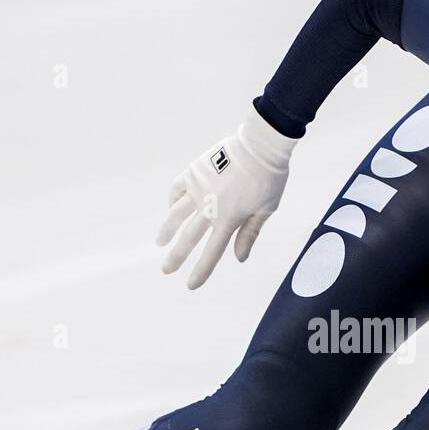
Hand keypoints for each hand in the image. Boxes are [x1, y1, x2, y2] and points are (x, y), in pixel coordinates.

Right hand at [157, 108, 298, 288]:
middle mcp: (209, 207)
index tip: (190, 285)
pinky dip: (172, 202)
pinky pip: (177, 189)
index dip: (201, 270)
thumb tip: (239, 258)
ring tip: (159, 243)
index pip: (212, 252)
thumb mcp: (266, 209)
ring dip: (167, 231)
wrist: (260, 144)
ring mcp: (198, 188)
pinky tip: (170, 210)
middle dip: (176, 257)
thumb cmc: (269, 178)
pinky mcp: (193, 172)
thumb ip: (250, 234)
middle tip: (166, 270)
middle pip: (188, 238)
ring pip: (176, 215)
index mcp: (229, 219)